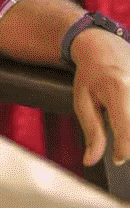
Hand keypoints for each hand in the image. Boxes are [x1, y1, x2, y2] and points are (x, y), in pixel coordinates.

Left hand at [70, 27, 129, 165]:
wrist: (102, 46)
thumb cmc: (89, 75)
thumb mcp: (83, 102)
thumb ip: (91, 132)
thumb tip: (90, 160)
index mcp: (118, 90)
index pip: (127, 130)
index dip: (124, 150)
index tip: (118, 157)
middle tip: (122, 144)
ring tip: (121, 122)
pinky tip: (125, 116)